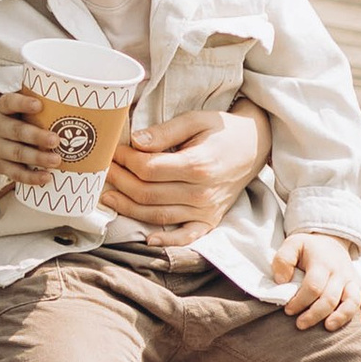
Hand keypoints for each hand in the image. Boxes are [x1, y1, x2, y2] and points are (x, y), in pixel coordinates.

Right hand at [0, 86, 64, 183]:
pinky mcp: (1, 167)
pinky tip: (46, 177)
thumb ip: (31, 101)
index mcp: (1, 109)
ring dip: (37, 157)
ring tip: (56, 160)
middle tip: (56, 139)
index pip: (9, 103)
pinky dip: (31, 177)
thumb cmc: (9, 121)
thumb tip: (69, 93)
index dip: (23, 103)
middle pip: (16, 131)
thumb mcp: (12, 109)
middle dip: (36, 136)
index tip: (39, 104)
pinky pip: (15, 173)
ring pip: (17, 154)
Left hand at [104, 106, 267, 244]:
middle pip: (147, 193)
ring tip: (109, 197)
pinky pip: (186, 236)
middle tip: (104, 171)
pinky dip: (167, 241)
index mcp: (197, 165)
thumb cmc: (222, 130)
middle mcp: (201, 192)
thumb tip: (135, 142)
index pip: (148, 169)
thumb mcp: (196, 120)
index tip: (113, 151)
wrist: (255, 145)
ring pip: (157, 215)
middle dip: (120, 182)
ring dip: (128, 208)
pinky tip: (147, 240)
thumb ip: (165, 132)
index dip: (125, 161)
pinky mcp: (210, 220)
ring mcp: (206, 209)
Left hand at [273, 232, 360, 332]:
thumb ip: (283, 259)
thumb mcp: (292, 245)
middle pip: (331, 298)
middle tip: (300, 324)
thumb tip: (281, 280)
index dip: (300, 301)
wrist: (329, 242)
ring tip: (328, 326)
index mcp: (322, 263)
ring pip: (352, 301)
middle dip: (315, 314)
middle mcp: (340, 273)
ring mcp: (353, 281)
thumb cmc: (308, 249)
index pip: (313, 286)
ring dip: (341, 316)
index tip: (288, 310)